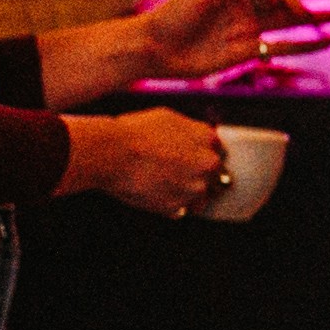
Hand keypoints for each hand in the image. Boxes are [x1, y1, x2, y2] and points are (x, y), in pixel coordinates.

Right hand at [62, 107, 226, 216]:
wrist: (111, 153)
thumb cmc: (133, 132)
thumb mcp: (168, 118)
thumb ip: (191, 130)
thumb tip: (198, 136)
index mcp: (208, 139)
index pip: (218, 153)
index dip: (202, 157)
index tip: (189, 160)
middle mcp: (208, 164)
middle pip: (215, 176)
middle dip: (199, 177)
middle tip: (175, 176)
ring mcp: (195, 188)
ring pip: (201, 198)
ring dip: (188, 196)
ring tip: (164, 188)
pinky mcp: (177, 207)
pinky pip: (181, 211)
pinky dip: (171, 207)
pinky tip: (155, 196)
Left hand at [134, 0, 329, 80]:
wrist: (156, 48)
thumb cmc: (175, 14)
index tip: (271, 0)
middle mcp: (246, 9)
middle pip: (284, 5)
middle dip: (307, 6)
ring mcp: (249, 30)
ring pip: (290, 24)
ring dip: (316, 20)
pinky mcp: (248, 52)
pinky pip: (282, 47)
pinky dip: (304, 46)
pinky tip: (326, 42)